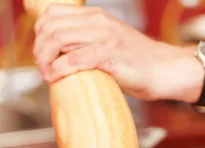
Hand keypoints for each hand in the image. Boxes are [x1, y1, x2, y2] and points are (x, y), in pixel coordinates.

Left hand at [33, 4, 201, 101]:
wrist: (165, 70)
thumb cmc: (136, 63)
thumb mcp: (107, 43)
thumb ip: (86, 43)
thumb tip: (59, 57)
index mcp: (96, 16)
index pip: (53, 13)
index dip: (39, 32)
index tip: (41, 52)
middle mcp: (99, 22)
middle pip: (52, 27)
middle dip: (39, 49)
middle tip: (42, 67)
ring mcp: (105, 37)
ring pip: (59, 39)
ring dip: (45, 59)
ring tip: (47, 74)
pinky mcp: (111, 55)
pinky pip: (75, 58)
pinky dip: (59, 69)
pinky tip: (55, 78)